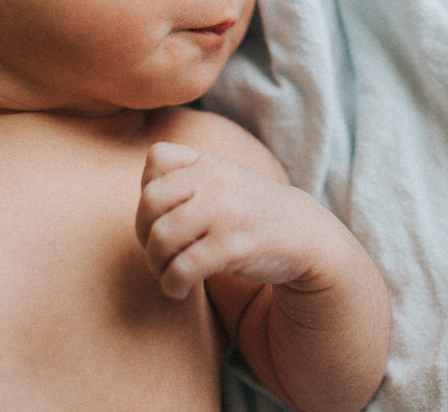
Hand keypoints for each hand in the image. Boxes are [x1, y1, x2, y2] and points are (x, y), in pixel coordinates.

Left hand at [135, 142, 326, 300]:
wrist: (305, 235)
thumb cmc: (250, 212)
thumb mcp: (222, 182)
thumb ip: (185, 179)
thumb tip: (142, 196)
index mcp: (210, 162)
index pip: (158, 158)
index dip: (149, 189)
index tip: (163, 214)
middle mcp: (216, 182)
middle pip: (150, 201)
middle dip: (144, 233)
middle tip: (158, 252)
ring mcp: (225, 213)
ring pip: (161, 237)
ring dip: (155, 264)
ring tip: (167, 273)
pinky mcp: (233, 246)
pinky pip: (182, 268)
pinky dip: (172, 284)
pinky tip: (180, 289)